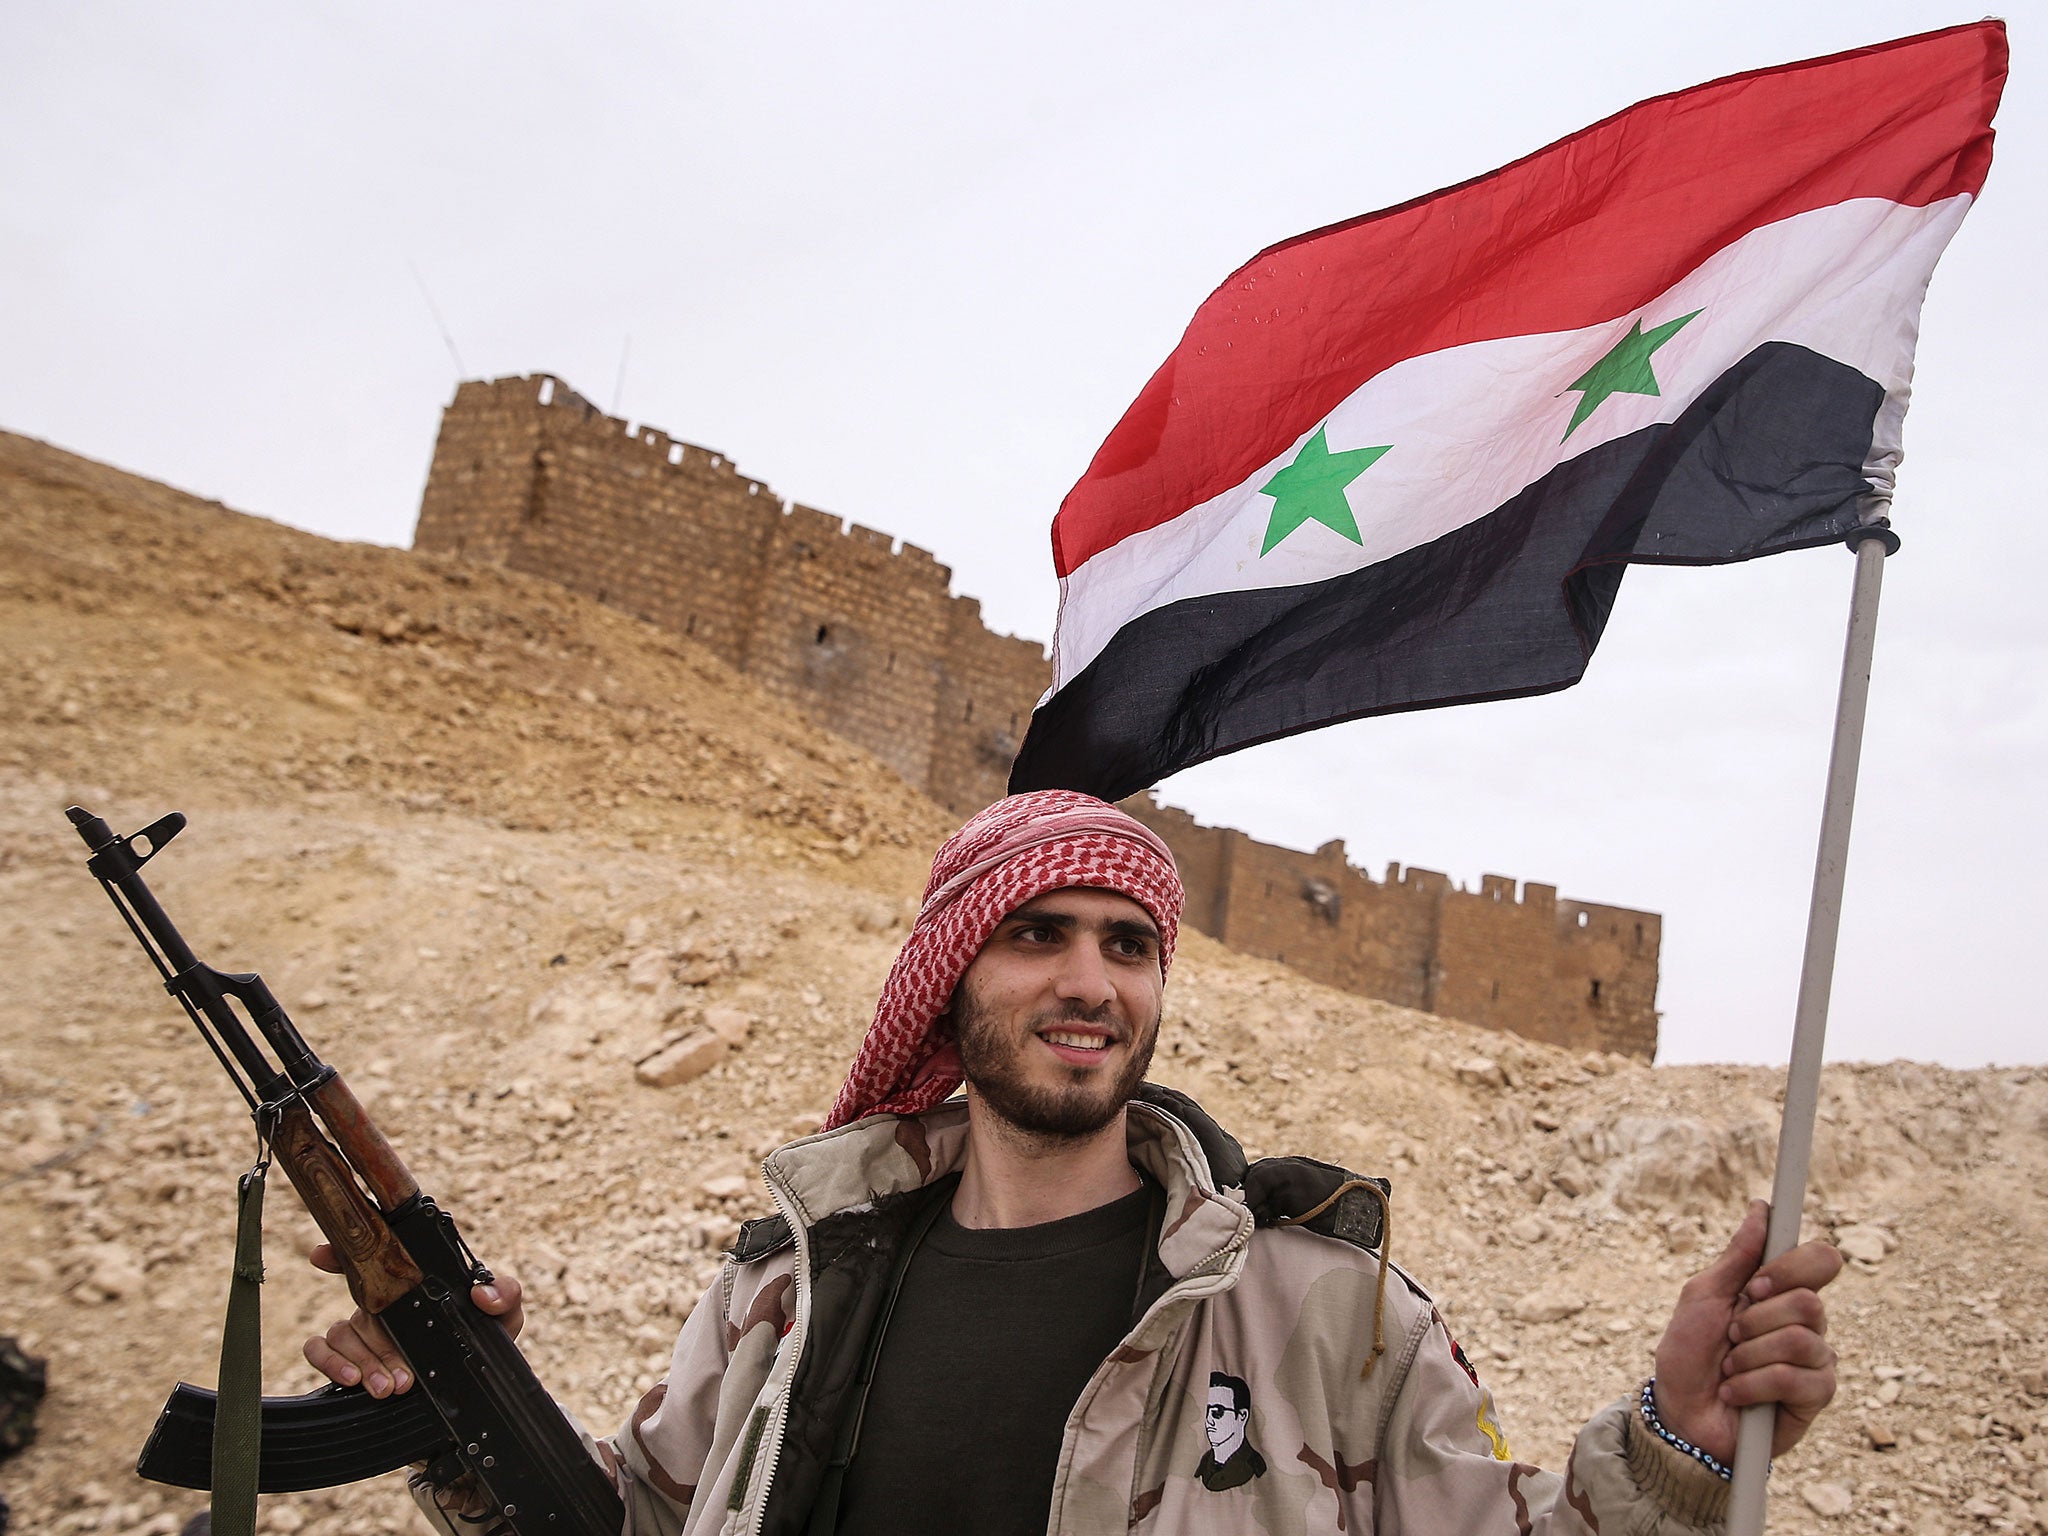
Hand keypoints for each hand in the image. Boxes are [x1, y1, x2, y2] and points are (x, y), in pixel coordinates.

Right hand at [300, 1243, 524, 1397]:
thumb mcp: (505, 1315)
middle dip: (378, 1349)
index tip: (323, 1256)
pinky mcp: (350, 1358)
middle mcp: (384, 1303)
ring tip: (390, 1388)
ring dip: (362, 1362)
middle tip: (403, 1379)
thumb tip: (483, 1295)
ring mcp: (364, 1331)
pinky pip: (319, 1349)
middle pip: (360, 1311)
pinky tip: (350, 1380)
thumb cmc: (485, 1340)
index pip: (374, 1260)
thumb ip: (505, 1296)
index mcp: (413, 1285)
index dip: (342, 1254)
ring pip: (341, 1334)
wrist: (474, 1388)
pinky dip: (329, 1361)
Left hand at [1651, 1199, 1841, 1460]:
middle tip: (1731, 1335)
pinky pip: (1795, 1377)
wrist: (1681, 1414)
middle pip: (1810, 1301)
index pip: (1819, 1260)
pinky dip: (1753, 1383)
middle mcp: (1806, 1322)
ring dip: (1749, 1355)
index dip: (1792, 1268)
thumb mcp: (1702, 1297)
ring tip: (1729, 1368)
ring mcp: (1815, 1359)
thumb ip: (1736, 1257)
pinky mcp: (1817, 1396)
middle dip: (1756, 1320)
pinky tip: (1737, 1393)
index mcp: (1780, 1292)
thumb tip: (1761, 1208)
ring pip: (1801, 1339)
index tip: (1754, 1285)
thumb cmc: (1688, 1354)